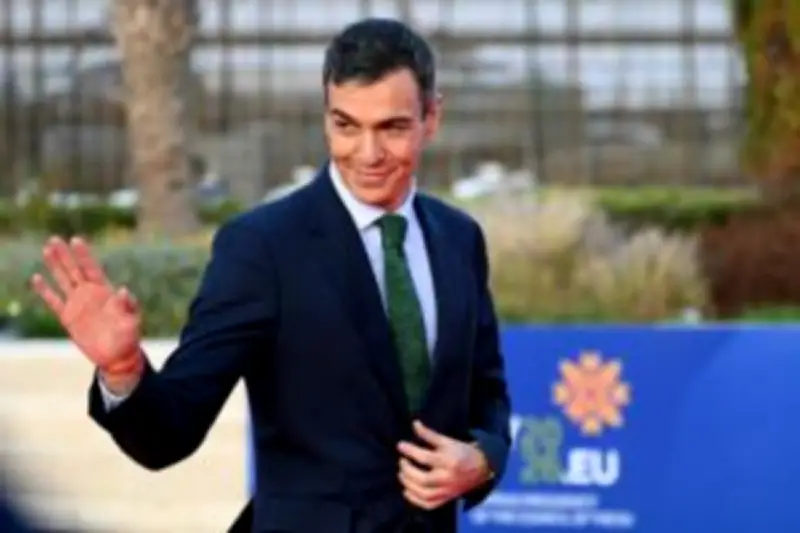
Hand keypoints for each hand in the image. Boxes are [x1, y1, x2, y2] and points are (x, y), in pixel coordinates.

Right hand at [31, 236, 143, 382]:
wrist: (117, 354)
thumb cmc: (129, 335)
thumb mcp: (132, 320)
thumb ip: (128, 305)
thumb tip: (124, 290)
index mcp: (106, 291)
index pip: (92, 269)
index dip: (84, 255)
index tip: (76, 240)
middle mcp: (90, 294)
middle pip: (75, 270)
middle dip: (65, 255)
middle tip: (54, 239)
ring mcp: (78, 304)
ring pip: (63, 280)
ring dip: (55, 266)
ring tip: (46, 249)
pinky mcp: (68, 318)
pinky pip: (54, 301)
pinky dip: (45, 290)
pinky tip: (37, 278)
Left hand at [396, 420, 490, 509]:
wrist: (481, 468)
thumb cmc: (462, 452)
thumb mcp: (448, 441)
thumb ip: (430, 434)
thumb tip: (414, 424)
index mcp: (449, 461)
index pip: (425, 458)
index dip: (410, 451)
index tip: (400, 445)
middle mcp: (448, 479)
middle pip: (423, 479)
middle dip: (408, 470)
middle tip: (402, 461)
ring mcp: (447, 491)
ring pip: (424, 494)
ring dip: (409, 485)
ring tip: (401, 473)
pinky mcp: (446, 499)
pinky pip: (429, 505)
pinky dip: (415, 500)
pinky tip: (407, 491)